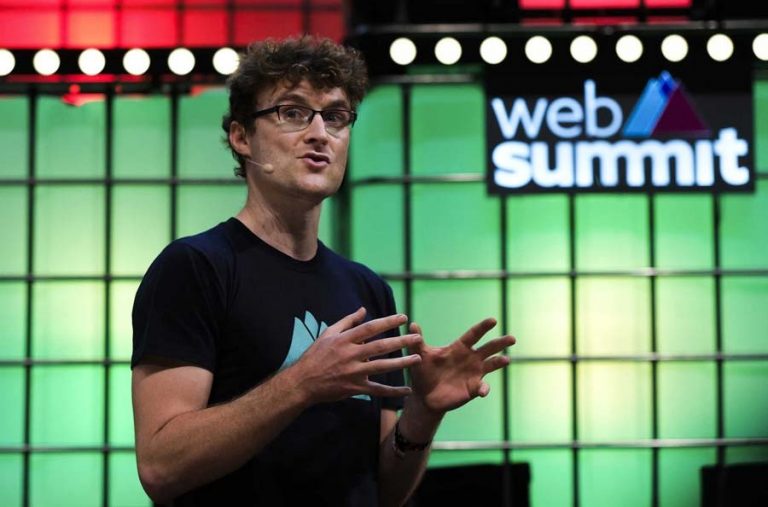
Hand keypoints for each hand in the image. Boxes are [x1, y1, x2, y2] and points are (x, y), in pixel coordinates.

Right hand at [291, 307, 422, 404]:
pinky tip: (407, 389)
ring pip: (382, 367)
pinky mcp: (355, 388)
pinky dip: (393, 391)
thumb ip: (347, 321)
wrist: (303, 382)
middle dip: (400, 341)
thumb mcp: (328, 334)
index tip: (403, 317)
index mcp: (345, 340)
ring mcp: (354, 373)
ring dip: (401, 363)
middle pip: (380, 347)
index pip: (370, 328)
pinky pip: (377, 390)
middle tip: (417, 337)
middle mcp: (351, 355)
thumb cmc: (315, 355)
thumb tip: (363, 310)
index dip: (388, 322)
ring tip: (417, 359)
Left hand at [407, 318, 514, 414]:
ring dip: (500, 362)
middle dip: (501, 342)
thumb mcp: (420, 356)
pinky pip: (483, 387)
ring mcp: (474, 373)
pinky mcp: (473, 388)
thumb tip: (412, 323)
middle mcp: (470, 358)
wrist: (424, 396)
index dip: (483, 327)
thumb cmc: (423, 372)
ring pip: (492, 364)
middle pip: (489, 347)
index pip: (474, 334)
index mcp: (459, 348)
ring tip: (507, 359)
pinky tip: (483, 391)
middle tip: (512, 338)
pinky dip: (484, 388)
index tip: (493, 320)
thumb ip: (417, 342)